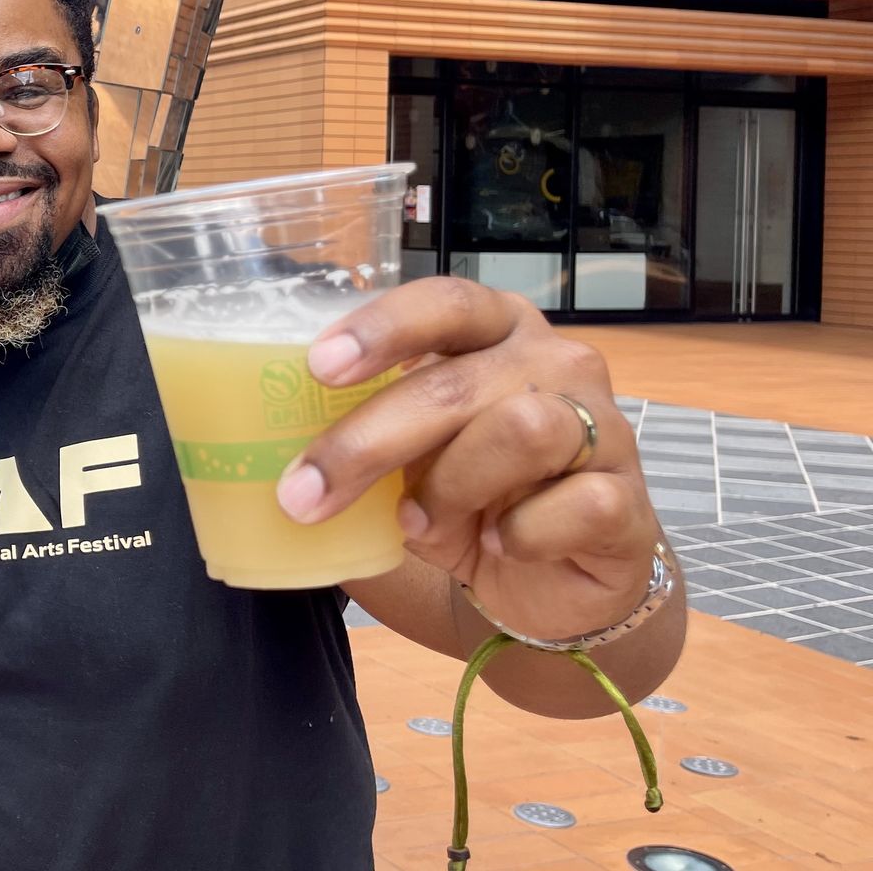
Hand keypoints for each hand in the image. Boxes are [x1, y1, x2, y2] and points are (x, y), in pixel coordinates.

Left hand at [275, 278, 662, 641]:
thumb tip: (255, 438)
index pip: (445, 301)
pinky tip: (500, 548)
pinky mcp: (628, 500)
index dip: (382, 327)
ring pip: (521, 429)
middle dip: (368, 440)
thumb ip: (359, 430)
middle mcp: (555, 363)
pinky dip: (519, 537)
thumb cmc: (469, 497)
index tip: (318, 365)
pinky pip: (572, 506)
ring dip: (449, 486)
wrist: (552, 583)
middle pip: (457, 382)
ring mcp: (605, 428)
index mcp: (494, 332)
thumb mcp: (406, 458)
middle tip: (304, 491)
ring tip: (420, 521)